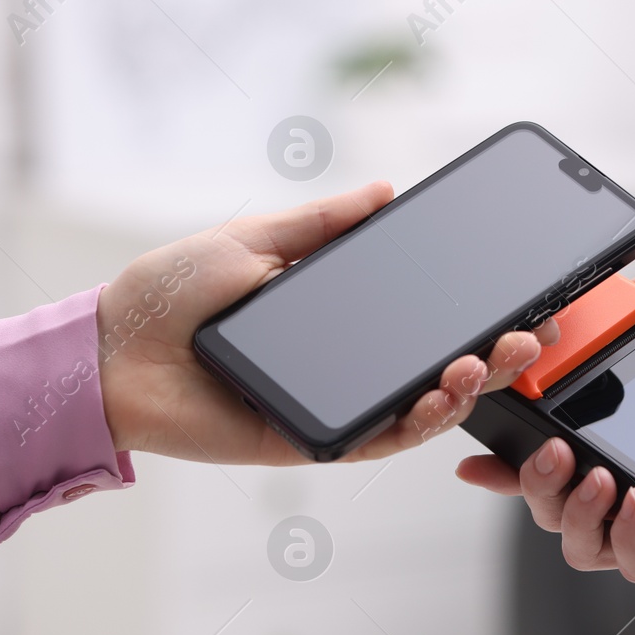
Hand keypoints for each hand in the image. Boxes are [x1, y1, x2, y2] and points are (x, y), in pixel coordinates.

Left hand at [97, 182, 558, 465]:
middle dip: (490, 355)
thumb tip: (385, 193)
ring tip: (484, 358)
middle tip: (527, 336)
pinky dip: (414, 422)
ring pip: (416, 409)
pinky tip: (438, 395)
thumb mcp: (253, 237)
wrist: (107, 352)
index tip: (519, 297)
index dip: (472, 312)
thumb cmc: (167, 293)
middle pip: (433, 367)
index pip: (419, 316)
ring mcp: (328, 405)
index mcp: (333, 317)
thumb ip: (322, 223)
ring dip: (462, 388)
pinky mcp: (306, 441)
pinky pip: (374, 440)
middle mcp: (340, 365)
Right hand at [455, 277, 634, 608]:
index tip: (471, 451)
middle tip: (548, 450)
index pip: (547, 457)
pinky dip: (627, 533)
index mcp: (628, 452)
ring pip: (578, 542)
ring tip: (600, 477)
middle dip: (530, 481)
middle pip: (547, 502)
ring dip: (574, 509)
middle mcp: (629, 499)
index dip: (502, 460)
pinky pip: (632, 563)